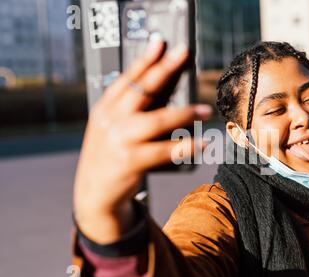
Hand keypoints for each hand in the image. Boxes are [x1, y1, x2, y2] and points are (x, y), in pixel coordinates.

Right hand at [73, 39, 211, 243]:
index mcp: (105, 108)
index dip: (145, 59)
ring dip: (185, 113)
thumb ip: (131, 110)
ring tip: (205, 109)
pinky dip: (187, 146)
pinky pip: (166, 151)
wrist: (94, 192)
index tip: (161, 43)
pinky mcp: (132, 161)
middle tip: (183, 54)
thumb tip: (167, 91)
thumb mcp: (112, 127)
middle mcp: (110, 120)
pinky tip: (203, 142)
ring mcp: (120, 140)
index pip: (127, 78)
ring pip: (157, 120)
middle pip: (141, 90)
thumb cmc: (110, 154)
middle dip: (164, 69)